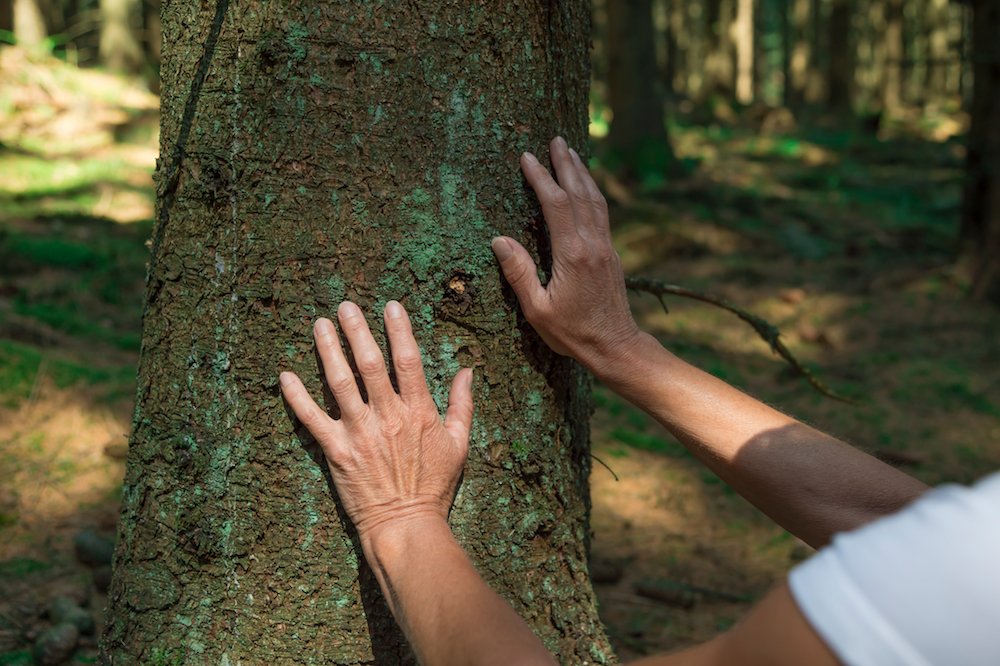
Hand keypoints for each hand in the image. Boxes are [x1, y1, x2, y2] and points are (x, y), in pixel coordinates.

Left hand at [279, 300, 473, 550]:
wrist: (406, 526)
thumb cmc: (434, 487)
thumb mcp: (459, 444)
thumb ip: (462, 405)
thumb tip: (467, 371)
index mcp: (418, 412)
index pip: (408, 361)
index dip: (399, 330)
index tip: (390, 306)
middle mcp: (387, 416)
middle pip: (369, 364)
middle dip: (357, 330)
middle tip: (345, 306)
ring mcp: (359, 433)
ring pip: (339, 382)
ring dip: (328, 350)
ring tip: (319, 324)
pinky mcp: (336, 451)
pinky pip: (312, 419)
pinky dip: (296, 397)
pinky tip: (285, 375)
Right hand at [491, 136, 640, 374]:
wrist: (615, 346)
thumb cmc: (572, 333)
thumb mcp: (537, 309)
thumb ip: (519, 273)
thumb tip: (499, 239)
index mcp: (573, 254)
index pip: (556, 204)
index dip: (541, 178)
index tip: (527, 158)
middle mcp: (593, 244)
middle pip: (580, 193)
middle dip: (565, 164)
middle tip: (555, 139)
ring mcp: (606, 247)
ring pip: (595, 200)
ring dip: (582, 173)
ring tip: (570, 152)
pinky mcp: (611, 253)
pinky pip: (602, 212)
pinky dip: (593, 192)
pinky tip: (586, 186)